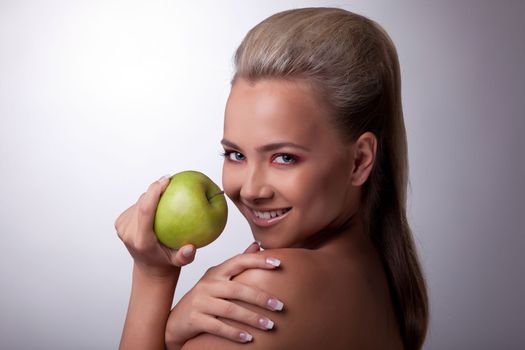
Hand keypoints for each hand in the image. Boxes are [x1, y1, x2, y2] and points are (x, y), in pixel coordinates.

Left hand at [115, 175, 195, 277]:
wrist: (148, 268)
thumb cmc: (166, 262)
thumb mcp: (179, 262)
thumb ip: (185, 257)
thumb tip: (191, 248)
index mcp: (141, 240)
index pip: (145, 210)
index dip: (154, 192)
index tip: (166, 180)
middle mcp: (128, 233)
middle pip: (141, 202)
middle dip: (155, 188)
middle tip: (171, 179)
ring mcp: (122, 228)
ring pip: (138, 201)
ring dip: (152, 194)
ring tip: (167, 187)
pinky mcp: (120, 223)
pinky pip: (136, 205)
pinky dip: (148, 199)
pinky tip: (160, 196)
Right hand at [165, 243, 284, 347]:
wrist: (176, 321)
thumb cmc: (204, 298)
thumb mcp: (218, 279)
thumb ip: (238, 264)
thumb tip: (257, 245)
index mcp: (216, 272)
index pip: (238, 261)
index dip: (258, 261)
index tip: (278, 263)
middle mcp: (207, 284)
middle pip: (237, 289)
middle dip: (260, 297)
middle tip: (280, 306)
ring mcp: (200, 302)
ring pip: (230, 310)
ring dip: (252, 318)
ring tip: (269, 325)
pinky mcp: (195, 319)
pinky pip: (218, 327)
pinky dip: (234, 333)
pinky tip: (248, 338)